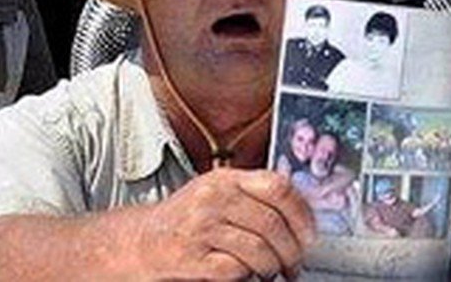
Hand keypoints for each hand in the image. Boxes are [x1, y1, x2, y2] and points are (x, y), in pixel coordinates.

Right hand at [130, 168, 314, 279]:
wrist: (140, 241)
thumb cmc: (187, 218)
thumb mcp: (218, 193)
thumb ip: (254, 196)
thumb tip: (302, 214)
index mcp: (227, 178)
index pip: (278, 186)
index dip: (302, 212)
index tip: (310, 233)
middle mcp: (214, 197)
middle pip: (272, 223)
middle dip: (292, 249)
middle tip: (297, 263)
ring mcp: (201, 226)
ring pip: (258, 248)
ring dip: (273, 266)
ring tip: (274, 272)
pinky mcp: (190, 256)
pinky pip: (234, 269)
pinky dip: (247, 275)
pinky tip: (248, 275)